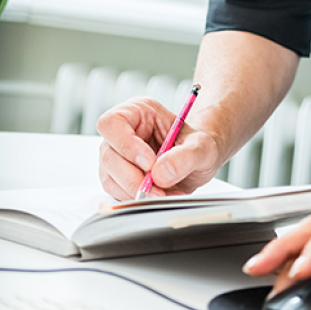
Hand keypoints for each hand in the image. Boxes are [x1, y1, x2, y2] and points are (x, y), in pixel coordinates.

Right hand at [96, 97, 220, 199]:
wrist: (199, 163)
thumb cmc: (198, 146)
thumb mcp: (202, 147)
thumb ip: (185, 156)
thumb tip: (161, 172)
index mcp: (140, 111)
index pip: (113, 122)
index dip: (126, 144)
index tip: (149, 163)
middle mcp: (123, 131)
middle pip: (108, 154)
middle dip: (133, 177)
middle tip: (159, 189)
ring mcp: (117, 155)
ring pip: (109, 177)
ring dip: (135, 190)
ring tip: (164, 192)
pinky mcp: (118, 177)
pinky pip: (116, 192)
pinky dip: (136, 198)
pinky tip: (157, 195)